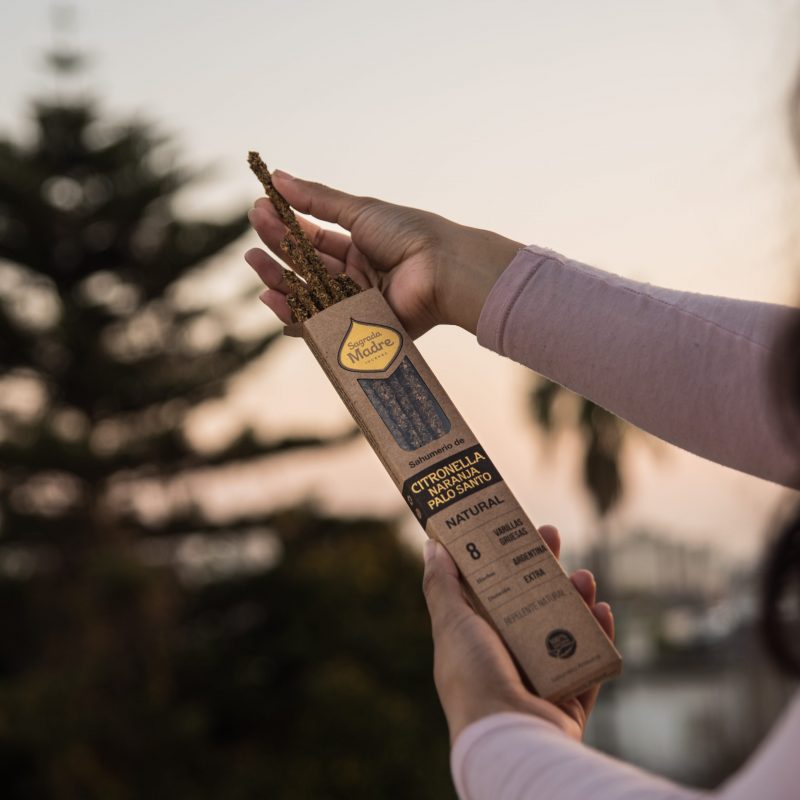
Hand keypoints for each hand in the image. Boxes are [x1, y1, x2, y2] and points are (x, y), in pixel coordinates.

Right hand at [245, 171, 522, 338]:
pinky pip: (320, 324)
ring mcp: (355, 303)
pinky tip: (272, 299)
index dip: (285, 225)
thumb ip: (318, 200)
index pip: (312, 237)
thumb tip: (278, 176)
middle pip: (305, 267)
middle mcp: (354, 276)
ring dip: (278, 279)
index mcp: (358, 246)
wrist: (442, 268)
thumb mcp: (360, 211)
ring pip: (307, 295)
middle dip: (277, 251)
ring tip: (255, 261)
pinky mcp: (357, 327)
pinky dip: (294, 314)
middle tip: (253, 236)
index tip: (260, 209)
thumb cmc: (409, 234)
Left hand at [421, 525, 614, 744]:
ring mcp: (540, 681)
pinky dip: (599, 637)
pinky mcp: (568, 701)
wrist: (507, 738)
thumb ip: (441, 585)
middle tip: (552, 535)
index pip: (493, 590)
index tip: (514, 529)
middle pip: (531, 603)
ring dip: (575, 597)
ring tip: (584, 576)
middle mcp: (507, 659)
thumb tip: (433, 546)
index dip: (503, 558)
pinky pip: (590, 664)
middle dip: (543, 567)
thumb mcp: (451, 623)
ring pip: (563, 629)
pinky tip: (603, 610)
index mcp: (477, 640)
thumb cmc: (474, 677)